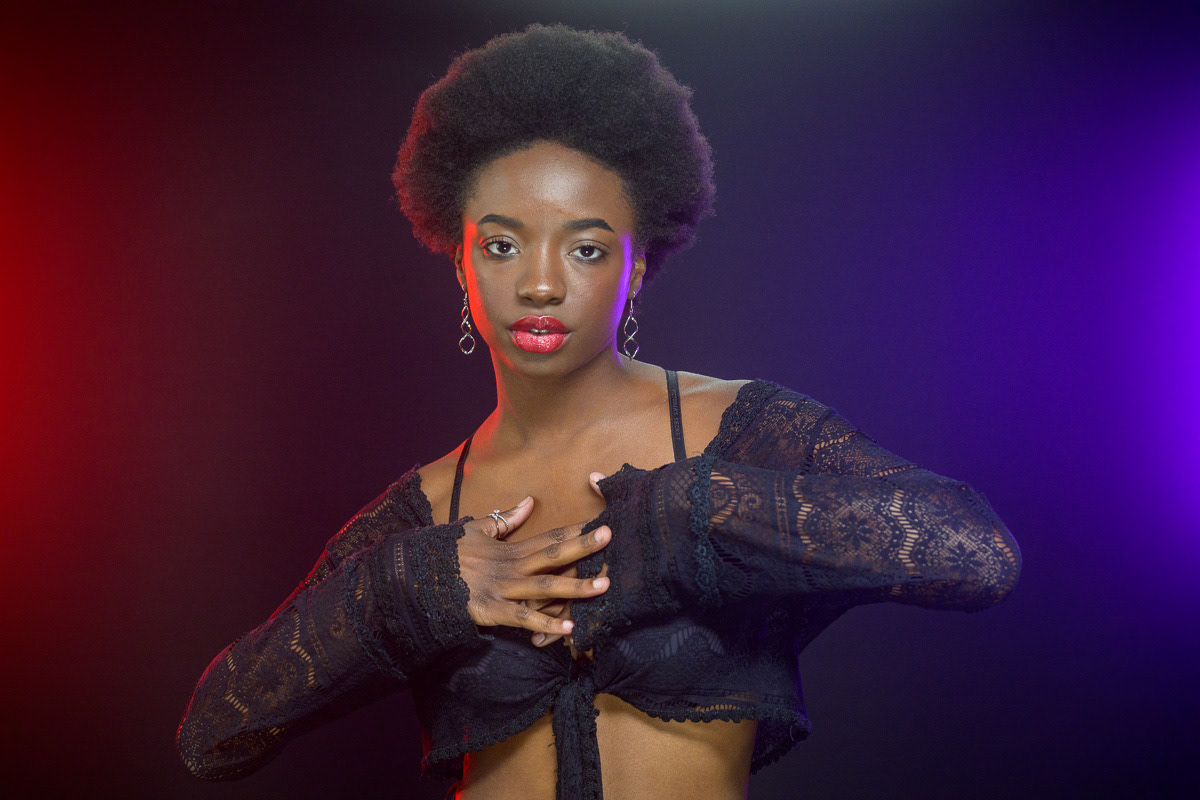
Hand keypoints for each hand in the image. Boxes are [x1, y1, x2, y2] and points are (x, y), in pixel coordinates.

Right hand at [457, 496, 611, 637]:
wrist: (416, 575)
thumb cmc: (447, 554)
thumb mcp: (477, 530)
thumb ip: (506, 519)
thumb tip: (530, 501)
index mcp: (510, 549)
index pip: (549, 536)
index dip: (575, 530)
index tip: (601, 522)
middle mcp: (511, 567)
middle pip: (552, 555)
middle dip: (583, 547)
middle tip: (609, 537)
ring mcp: (502, 589)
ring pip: (545, 587)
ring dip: (575, 587)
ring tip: (604, 586)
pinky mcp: (492, 611)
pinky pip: (523, 618)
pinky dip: (547, 624)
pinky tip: (570, 627)